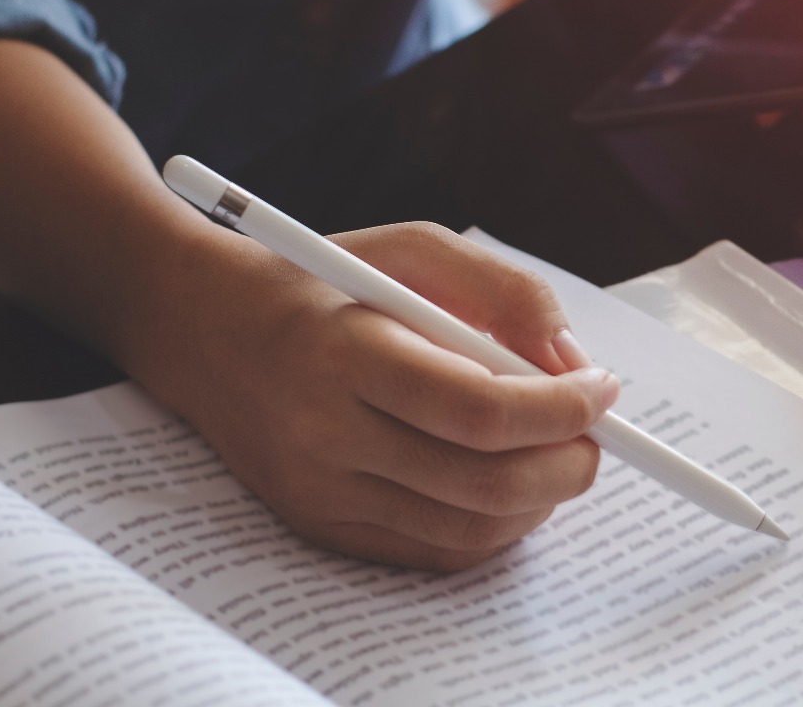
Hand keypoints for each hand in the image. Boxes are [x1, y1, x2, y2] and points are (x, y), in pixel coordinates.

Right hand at [131, 222, 615, 570]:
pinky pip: (435, 551)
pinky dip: (495, 526)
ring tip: (557, 451)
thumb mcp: (410, 250)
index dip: (562, 409)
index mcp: (347, 353)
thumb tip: (574, 363)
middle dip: (568, 462)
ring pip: (469, 529)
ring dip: (541, 499)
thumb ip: (503, 292)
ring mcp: (320, 492)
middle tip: (595, 431)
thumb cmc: (322, 283)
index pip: (482, 411)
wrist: (199, 329)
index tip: (602, 387)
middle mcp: (326, 433)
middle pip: (485, 483)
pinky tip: (510, 483)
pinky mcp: (321, 527)